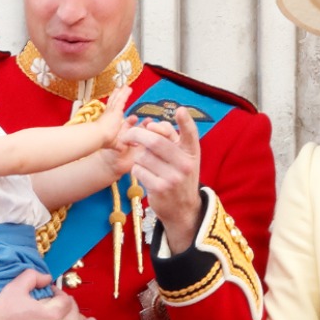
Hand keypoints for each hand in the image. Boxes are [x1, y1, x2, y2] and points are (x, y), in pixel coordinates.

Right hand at [0, 271, 85, 319]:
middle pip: (75, 315)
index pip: (66, 300)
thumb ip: (32, 277)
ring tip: (85, 319)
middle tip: (61, 302)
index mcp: (51, 314)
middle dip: (70, 306)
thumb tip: (48, 277)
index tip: (52, 292)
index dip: (60, 293)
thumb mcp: (14, 289)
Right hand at [97, 86, 134, 144]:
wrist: (97, 137)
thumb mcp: (115, 143)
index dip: (113, 105)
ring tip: (126, 86)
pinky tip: (128, 88)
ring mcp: (112, 112)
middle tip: (119, 88)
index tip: (115, 100)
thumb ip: (122, 145)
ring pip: (118, 99)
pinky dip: (125, 94)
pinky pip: (122, 100)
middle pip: (113, 102)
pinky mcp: (116, 111)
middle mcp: (109, 114)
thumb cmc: (103, 141)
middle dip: (116, 95)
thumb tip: (128, 148)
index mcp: (107, 121)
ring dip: (122, 92)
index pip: (111, 110)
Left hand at [121, 105, 202, 252]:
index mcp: (191, 153)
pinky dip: (136, 170)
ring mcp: (173, 177)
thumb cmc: (179, 176)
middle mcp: (185, 164)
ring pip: (143, 156)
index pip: (191, 135)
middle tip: (127, 134)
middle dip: (136, 134)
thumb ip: (171, 139)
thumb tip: (151, 124)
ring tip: (146, 164)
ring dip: (138, 157)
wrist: (183, 208)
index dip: (186, 122)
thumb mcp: (183, 158)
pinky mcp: (160, 188)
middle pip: (155, 141)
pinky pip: (138, 170)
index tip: (181, 110)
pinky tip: (145, 175)